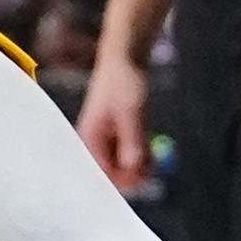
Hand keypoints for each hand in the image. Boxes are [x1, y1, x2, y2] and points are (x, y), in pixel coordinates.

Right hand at [78, 44, 153, 189]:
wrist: (124, 61)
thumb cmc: (122, 82)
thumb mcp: (131, 112)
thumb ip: (131, 140)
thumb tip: (132, 167)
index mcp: (89, 139)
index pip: (101, 173)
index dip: (122, 180)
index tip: (142, 178)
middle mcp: (94, 144)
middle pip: (111, 175)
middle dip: (131, 175)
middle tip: (150, 167)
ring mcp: (106, 142)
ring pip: (122, 168)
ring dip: (138, 167)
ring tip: (151, 155)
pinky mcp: (117, 138)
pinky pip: (128, 158)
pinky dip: (140, 158)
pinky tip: (150, 152)